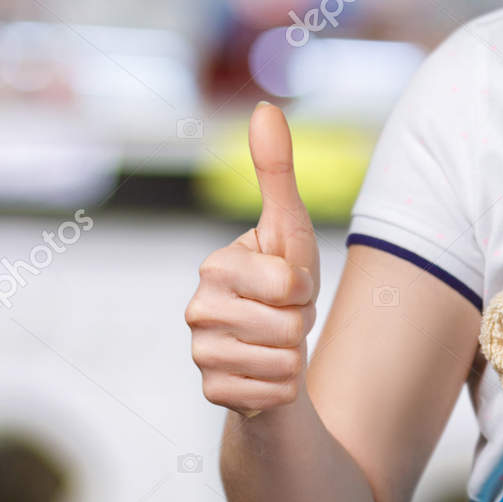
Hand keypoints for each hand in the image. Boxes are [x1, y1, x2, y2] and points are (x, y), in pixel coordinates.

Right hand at [186, 102, 320, 414]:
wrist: (272, 355)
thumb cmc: (282, 288)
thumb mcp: (289, 231)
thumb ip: (276, 173)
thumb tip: (264, 108)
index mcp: (215, 267)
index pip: (289, 282)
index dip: (305, 288)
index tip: (290, 287)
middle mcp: (197, 309)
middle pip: (288, 324)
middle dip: (301, 324)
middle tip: (285, 319)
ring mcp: (202, 354)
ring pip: (284, 361)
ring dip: (294, 356)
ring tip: (276, 344)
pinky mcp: (215, 393)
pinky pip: (276, 394)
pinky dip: (284, 389)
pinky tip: (265, 376)